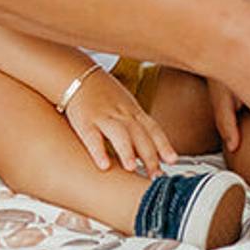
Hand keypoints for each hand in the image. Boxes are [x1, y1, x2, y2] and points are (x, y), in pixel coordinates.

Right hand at [64, 72, 178, 176]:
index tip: (172, 161)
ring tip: (132, 168)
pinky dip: (98, 150)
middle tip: (156, 174)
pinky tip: (103, 164)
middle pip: (139, 134)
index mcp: (134, 112)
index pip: (153, 129)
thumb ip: (138, 128)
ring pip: (118, 133)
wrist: (77, 75)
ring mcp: (103, 116)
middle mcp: (122, 114)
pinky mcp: (84, 121)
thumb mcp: (126, 106)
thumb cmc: (103, 94)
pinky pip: (92, 136)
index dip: (163, 145)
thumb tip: (151, 154)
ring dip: (126, 151)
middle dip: (149, 155)